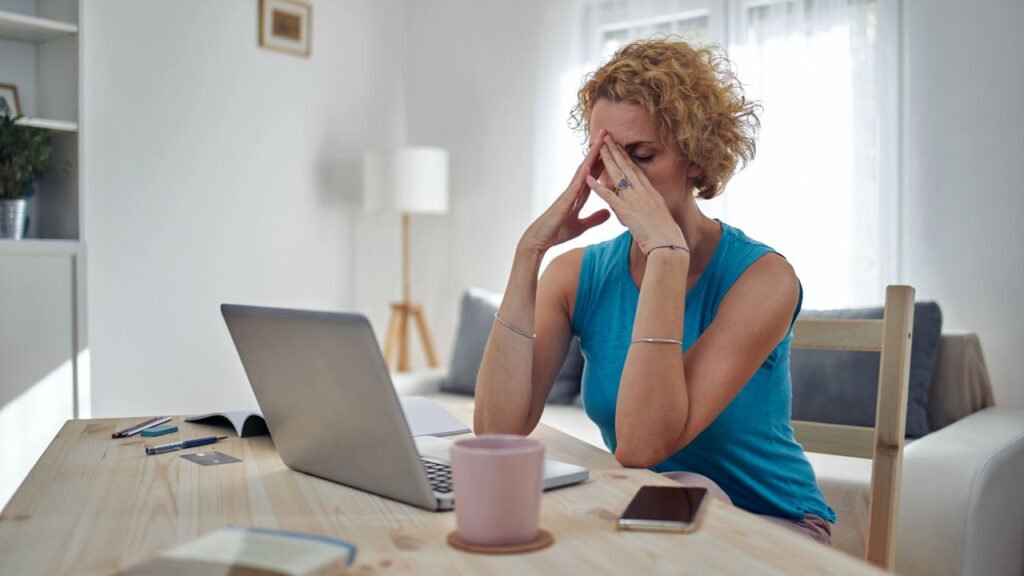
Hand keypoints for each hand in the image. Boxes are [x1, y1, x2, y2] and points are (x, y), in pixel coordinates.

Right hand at [518, 129, 611, 254]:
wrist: (539, 241)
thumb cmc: (556, 232)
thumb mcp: (581, 226)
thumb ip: (594, 219)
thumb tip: (608, 212)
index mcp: (579, 195)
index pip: (594, 173)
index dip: (603, 160)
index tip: (612, 146)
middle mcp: (574, 190)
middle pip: (589, 166)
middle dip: (598, 150)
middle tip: (607, 132)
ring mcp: (568, 194)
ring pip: (582, 170)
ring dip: (592, 155)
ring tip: (600, 140)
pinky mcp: (564, 202)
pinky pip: (575, 187)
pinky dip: (582, 175)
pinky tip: (589, 165)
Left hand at [586, 135, 686, 255]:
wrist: (668, 245)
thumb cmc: (666, 235)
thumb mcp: (660, 216)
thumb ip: (651, 208)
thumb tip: (648, 206)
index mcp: (651, 193)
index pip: (636, 170)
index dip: (627, 157)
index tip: (619, 146)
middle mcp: (643, 192)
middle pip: (627, 167)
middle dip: (616, 151)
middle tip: (607, 138)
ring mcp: (635, 200)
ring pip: (618, 176)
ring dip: (607, 161)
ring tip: (598, 147)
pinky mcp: (626, 211)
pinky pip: (609, 196)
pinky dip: (598, 186)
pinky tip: (588, 178)